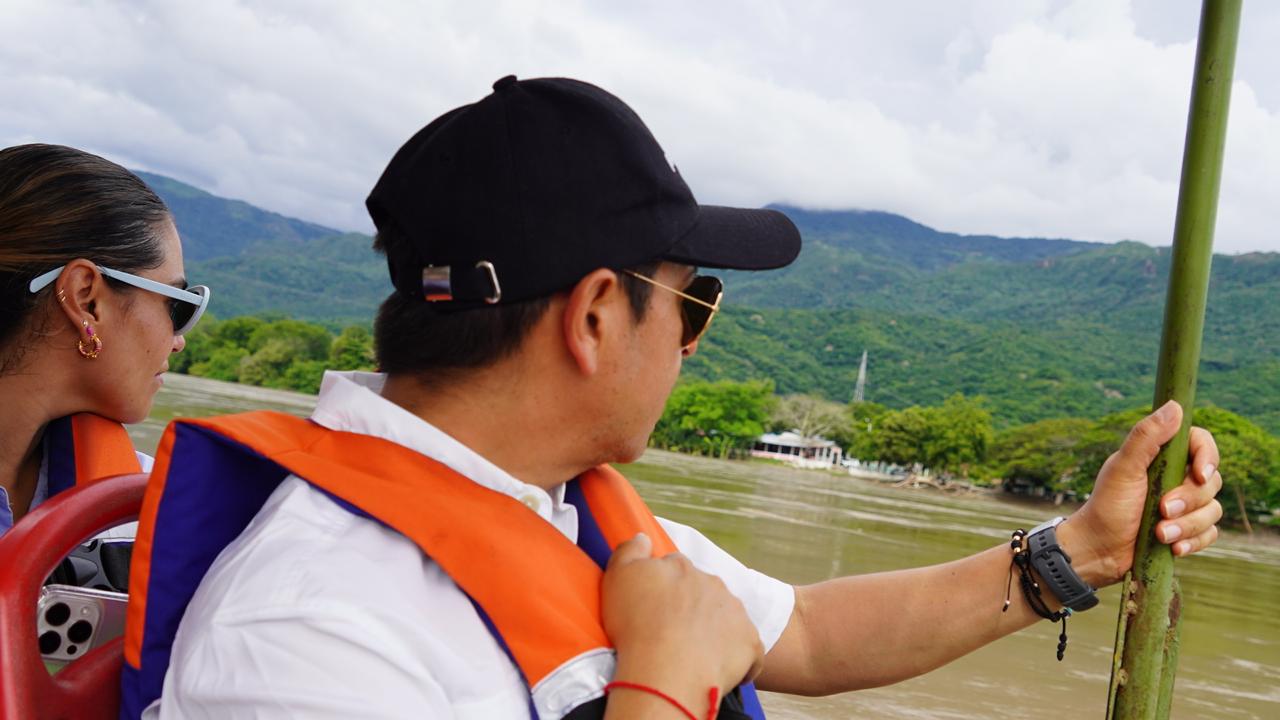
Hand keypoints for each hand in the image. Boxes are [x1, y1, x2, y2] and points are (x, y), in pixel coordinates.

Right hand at [602, 533, 763, 713]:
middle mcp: (712, 583)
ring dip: (713, 629)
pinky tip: (715, 669)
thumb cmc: (636, 626)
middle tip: (671, 632)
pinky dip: (735, 657)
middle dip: (691, 606)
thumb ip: (630, 551)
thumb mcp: (618, 577)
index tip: (653, 608)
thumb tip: (643, 537)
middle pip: (702, 591)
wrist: (665, 672)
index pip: (675, 569)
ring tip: (692, 653)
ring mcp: (735, 612)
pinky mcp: (750, 642)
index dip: (664, 588)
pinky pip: (746, 648)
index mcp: (682, 567)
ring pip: (724, 616)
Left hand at [1060, 400, 1222, 587]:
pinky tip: (1173, 548)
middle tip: (1162, 510)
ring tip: (1160, 534)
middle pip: (1211, 481)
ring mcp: (1184, 505)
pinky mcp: (1186, 529)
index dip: (1208, 457)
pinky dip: (1193, 542)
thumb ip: (1146, 437)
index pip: (1201, 444)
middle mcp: (1177, 477)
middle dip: (1189, 500)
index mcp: (1163, 456)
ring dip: (1187, 525)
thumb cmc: (1106, 505)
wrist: (1098, 549)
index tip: (1200, 475)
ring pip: (1213, 510)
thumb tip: (1175, 406)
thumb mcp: (1123, 468)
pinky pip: (1210, 533)